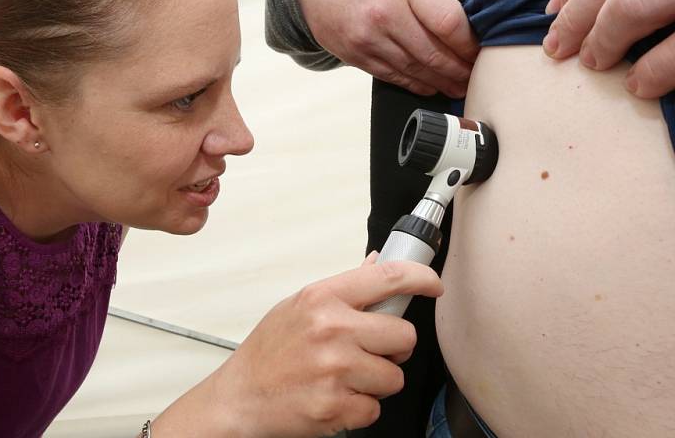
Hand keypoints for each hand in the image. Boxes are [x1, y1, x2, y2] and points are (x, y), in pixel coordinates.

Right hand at [214, 256, 443, 437]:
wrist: (240, 396)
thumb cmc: (269, 351)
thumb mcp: (299, 306)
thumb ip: (343, 290)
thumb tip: (376, 265)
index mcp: (322, 298)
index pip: (388, 277)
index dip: (421, 277)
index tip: (433, 284)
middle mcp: (331, 329)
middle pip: (404, 335)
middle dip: (394, 348)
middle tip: (372, 351)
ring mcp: (334, 369)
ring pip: (394, 377)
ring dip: (376, 382)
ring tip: (346, 378)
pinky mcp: (335, 406)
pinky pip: (375, 409)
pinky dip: (359, 408)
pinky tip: (335, 398)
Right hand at [296, 0, 479, 96]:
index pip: (448, 22)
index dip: (471, 42)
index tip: (485, 48)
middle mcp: (386, 14)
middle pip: (435, 53)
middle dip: (462, 68)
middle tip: (480, 74)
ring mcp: (369, 38)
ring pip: (416, 70)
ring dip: (443, 82)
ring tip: (462, 86)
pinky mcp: (357, 54)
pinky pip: (393, 76)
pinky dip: (417, 84)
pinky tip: (433, 86)